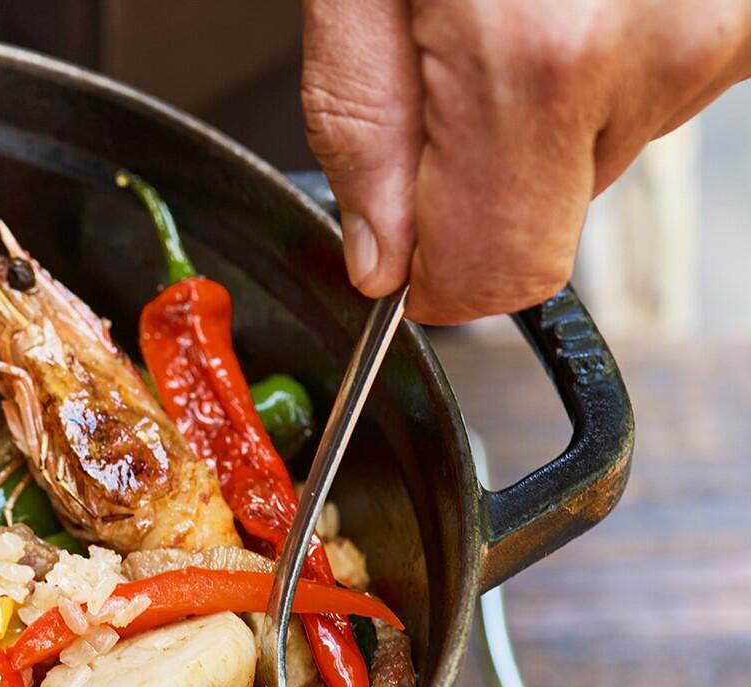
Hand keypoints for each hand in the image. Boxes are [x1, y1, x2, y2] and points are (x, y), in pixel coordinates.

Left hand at [301, 0, 750, 323]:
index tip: (393, 238)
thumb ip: (359, 123)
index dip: (428, 274)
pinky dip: (598, 66)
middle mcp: (654, 55)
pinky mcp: (749, 24)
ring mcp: (719, 37)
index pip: (492, 275)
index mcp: (539, 57)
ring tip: (511, 5)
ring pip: (600, 156)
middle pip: (549, 223)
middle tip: (448, 56)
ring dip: (542, 110)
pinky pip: (648, 92)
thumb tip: (379, 256)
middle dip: (478, 174)